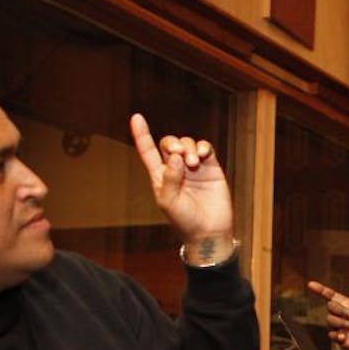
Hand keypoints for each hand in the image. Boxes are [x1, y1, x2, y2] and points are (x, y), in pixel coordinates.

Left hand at [130, 114, 233, 252]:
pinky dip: (203, 147)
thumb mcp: (169, 202)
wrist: (209, 231)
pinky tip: (203, 154)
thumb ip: (169, 178)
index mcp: (160, 176)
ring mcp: (194, 168)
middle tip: (180, 155)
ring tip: (194, 163)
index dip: (141, 135)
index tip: (136, 117)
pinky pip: (206, 149)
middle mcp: (176, 169)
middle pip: (170, 143)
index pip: (148, 151)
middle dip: (173, 144)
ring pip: (188, 143)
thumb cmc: (184, 221)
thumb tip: (175, 156)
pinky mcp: (212, 168)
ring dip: (190, 148)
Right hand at [305, 280, 348, 349]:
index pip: (331, 296)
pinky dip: (336, 335)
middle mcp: (341, 314)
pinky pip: (331, 335)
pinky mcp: (339, 338)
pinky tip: (344, 337)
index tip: (310, 284)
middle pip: (330, 306)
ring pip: (330, 320)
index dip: (320, 290)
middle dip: (341, 310)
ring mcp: (339, 326)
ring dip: (341, 322)